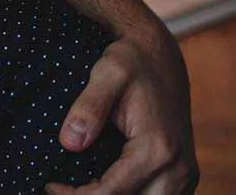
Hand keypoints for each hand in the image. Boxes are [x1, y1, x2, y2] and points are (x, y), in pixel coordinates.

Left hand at [47, 28, 197, 194]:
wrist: (160, 54)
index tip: (50, 185)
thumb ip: (89, 107)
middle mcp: (178, 167)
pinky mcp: (185, 174)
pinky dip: (133, 194)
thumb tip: (69, 143)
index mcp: (158, 148)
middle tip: (64, 187)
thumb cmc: (131, 60)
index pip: (111, 193)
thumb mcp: (107, 73)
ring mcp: (185, 173)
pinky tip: (105, 184)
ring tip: (81, 186)